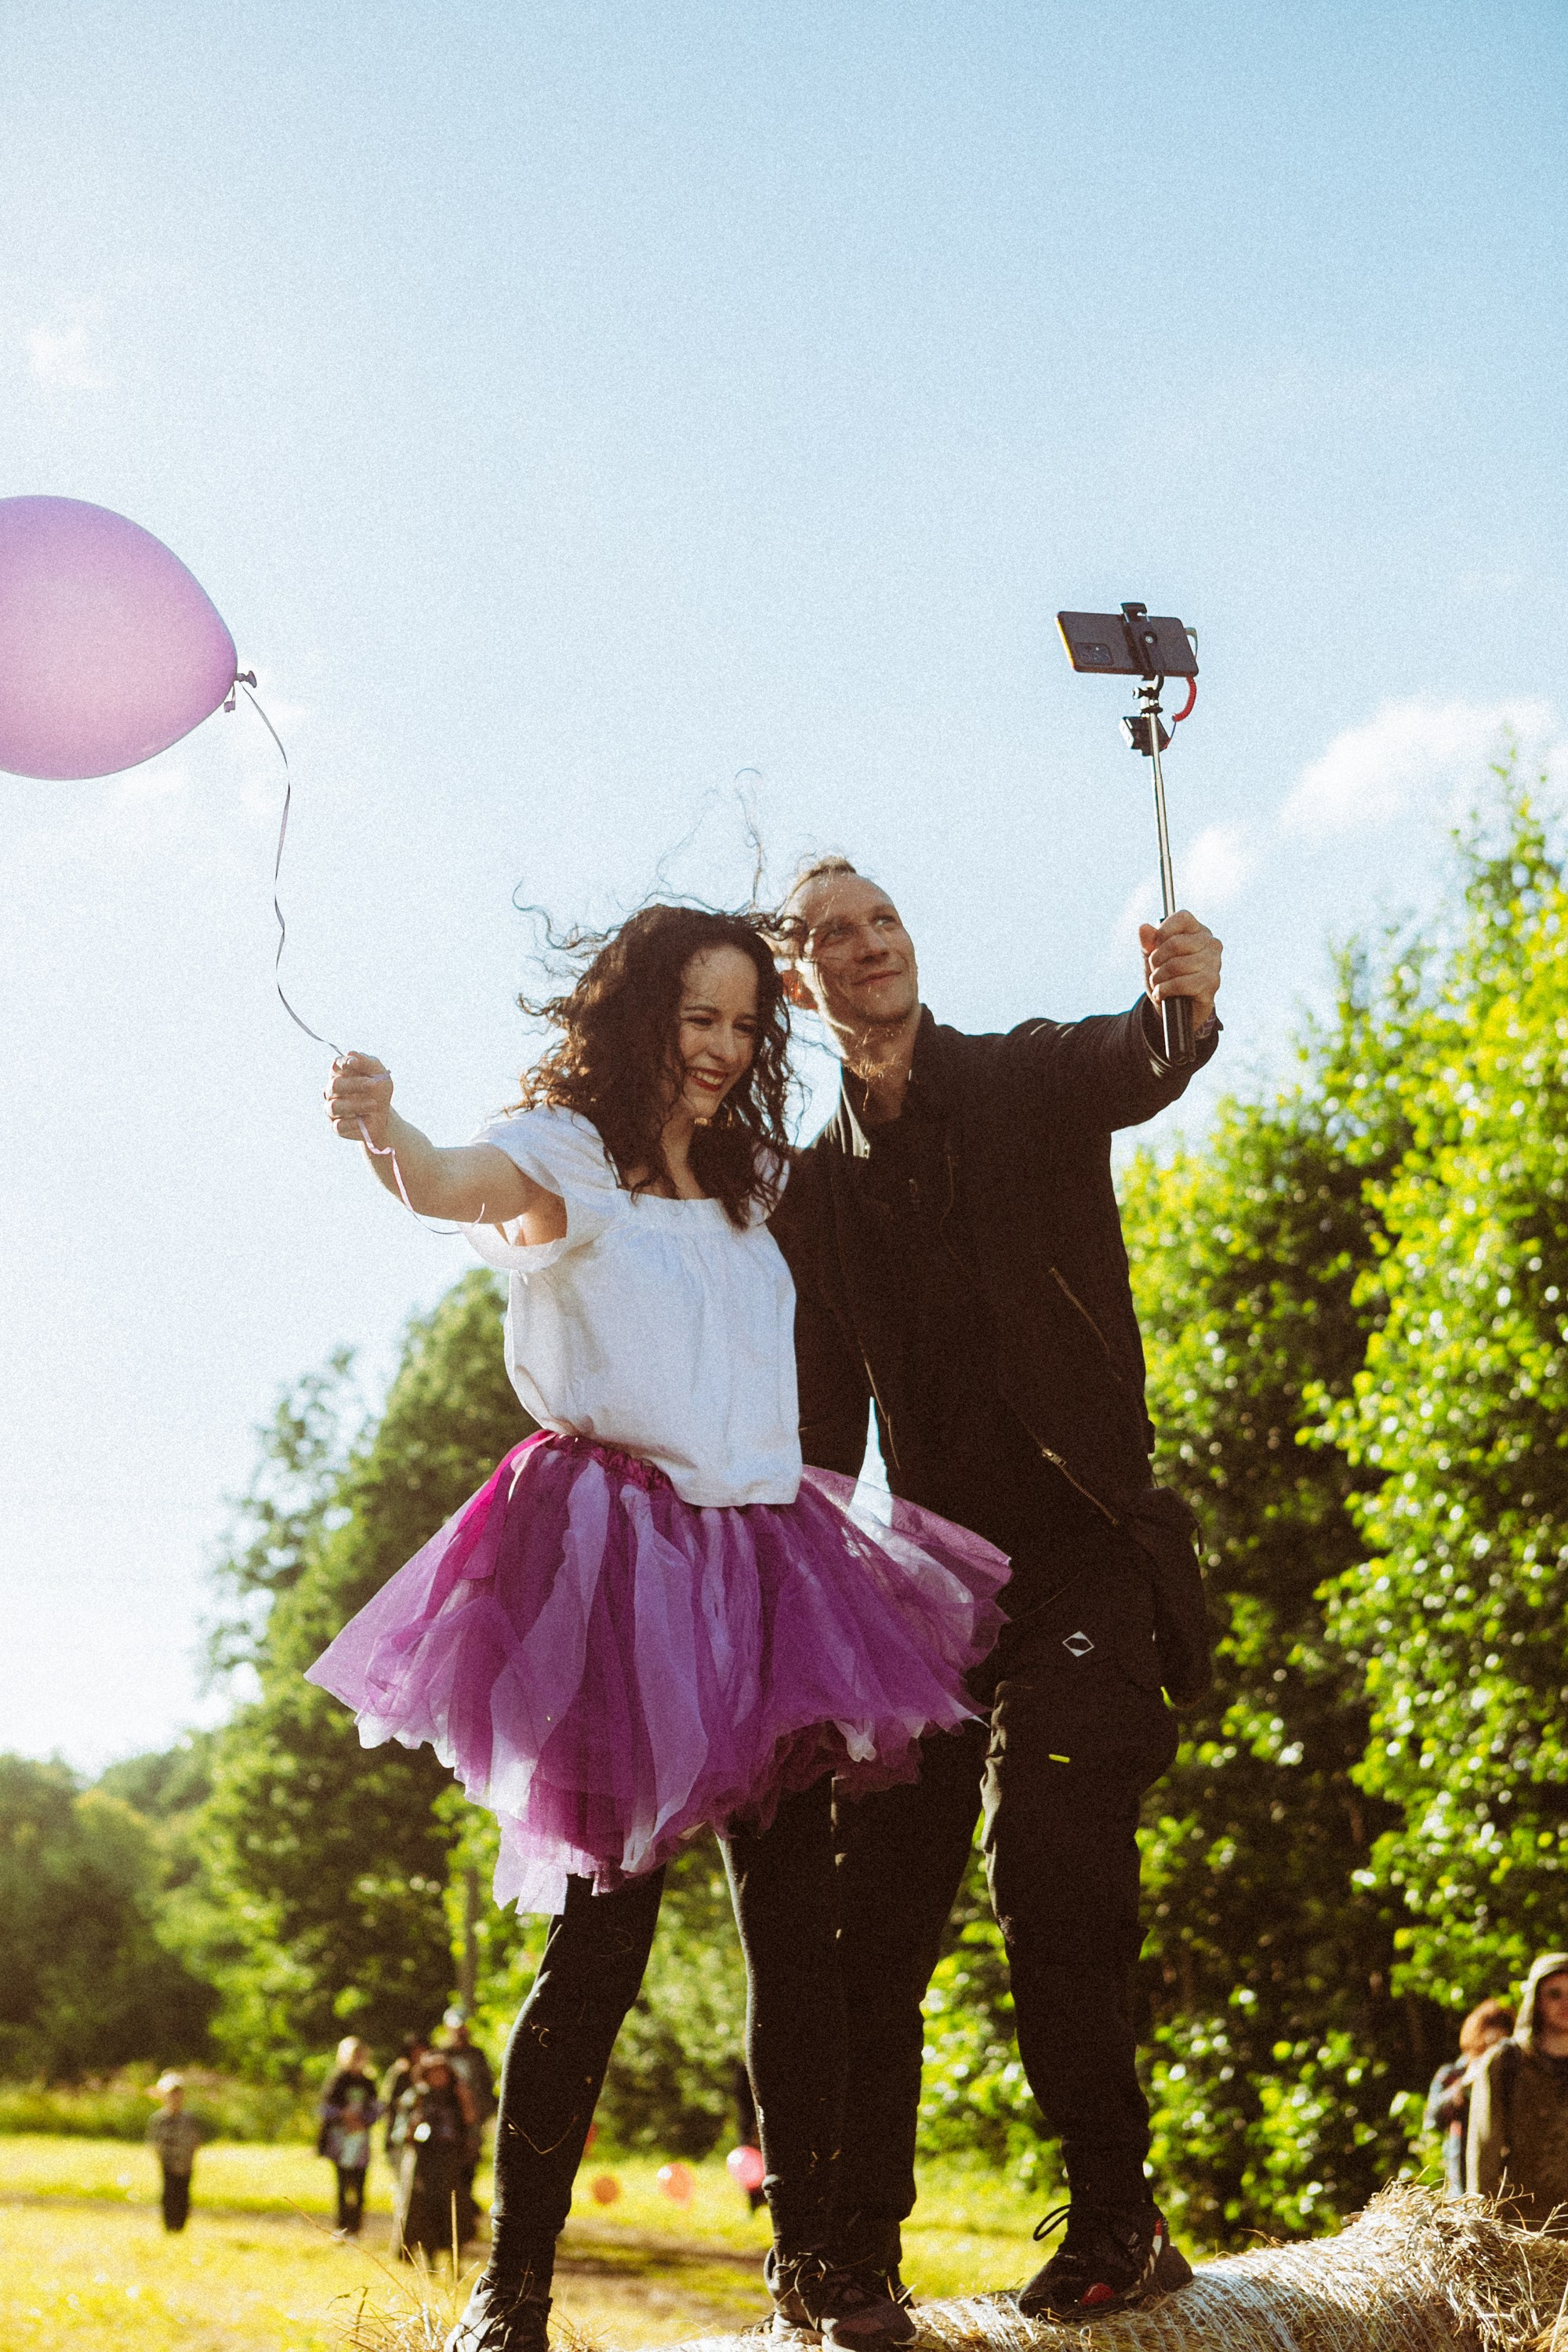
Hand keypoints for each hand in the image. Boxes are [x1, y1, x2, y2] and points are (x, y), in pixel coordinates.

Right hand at [326, 1052, 393, 1151]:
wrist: (384, 1116)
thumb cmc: (378, 1091)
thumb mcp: (379, 1074)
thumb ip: (367, 1062)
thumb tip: (351, 1054)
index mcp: (340, 1075)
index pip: (335, 1066)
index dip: (343, 1063)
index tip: (354, 1063)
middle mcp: (332, 1091)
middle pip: (335, 1085)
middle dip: (355, 1084)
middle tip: (374, 1085)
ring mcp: (332, 1109)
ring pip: (335, 1106)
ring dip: (356, 1105)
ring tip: (374, 1104)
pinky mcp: (337, 1127)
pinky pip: (339, 1125)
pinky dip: (354, 1123)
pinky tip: (368, 1119)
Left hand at [1139, 911, 1221, 1029]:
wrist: (1178, 1009)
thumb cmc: (1168, 977)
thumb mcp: (1153, 958)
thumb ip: (1148, 943)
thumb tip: (1143, 928)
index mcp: (1198, 931)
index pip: (1182, 918)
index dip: (1162, 932)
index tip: (1155, 946)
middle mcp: (1211, 944)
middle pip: (1175, 943)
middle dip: (1156, 960)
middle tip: (1154, 970)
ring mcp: (1214, 963)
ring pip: (1177, 965)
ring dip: (1159, 978)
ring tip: (1157, 984)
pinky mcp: (1212, 983)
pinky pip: (1182, 983)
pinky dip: (1165, 990)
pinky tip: (1162, 994)